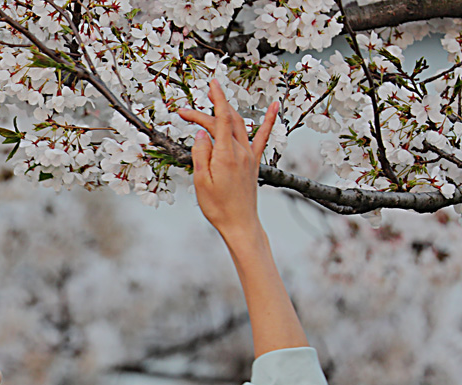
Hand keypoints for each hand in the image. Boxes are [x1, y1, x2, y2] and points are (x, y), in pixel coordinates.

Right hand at [177, 79, 278, 234]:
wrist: (239, 223)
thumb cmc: (218, 206)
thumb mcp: (201, 181)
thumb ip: (201, 153)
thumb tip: (201, 133)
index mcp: (225, 155)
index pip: (221, 119)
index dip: (217, 99)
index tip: (212, 83)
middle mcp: (240, 152)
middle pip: (226, 120)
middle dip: (208, 110)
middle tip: (186, 112)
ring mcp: (250, 156)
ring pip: (240, 125)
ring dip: (228, 110)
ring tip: (215, 101)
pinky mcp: (254, 162)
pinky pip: (263, 136)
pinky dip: (269, 119)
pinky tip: (275, 106)